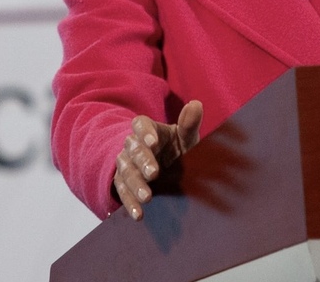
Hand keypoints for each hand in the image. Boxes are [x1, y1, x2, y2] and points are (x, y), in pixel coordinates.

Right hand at [112, 99, 202, 219]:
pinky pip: (122, 192)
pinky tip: (139, 215)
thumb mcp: (185, 136)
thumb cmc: (176, 146)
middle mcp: (133, 145)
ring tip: (147, 198)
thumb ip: (189, 123)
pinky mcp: (123, 182)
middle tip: (153, 173)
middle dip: (143, 161)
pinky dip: (130, 203)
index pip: (140, 124)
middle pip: (133, 150)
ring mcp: (126, 164)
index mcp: (148, 129)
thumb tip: (196, 104)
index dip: (145, 132)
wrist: (165, 164)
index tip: (153, 141)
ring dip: (135, 186)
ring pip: (126, 172)